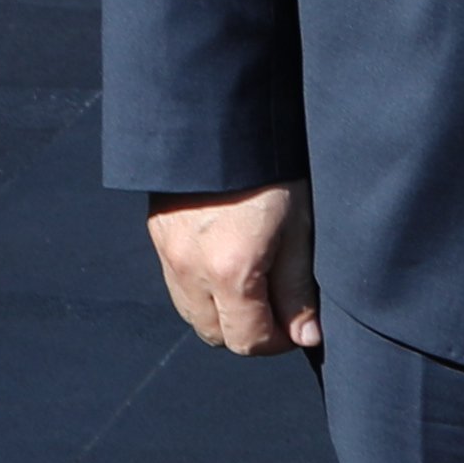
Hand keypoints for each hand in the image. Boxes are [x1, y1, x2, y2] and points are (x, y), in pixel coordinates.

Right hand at [146, 181, 319, 354]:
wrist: (222, 119)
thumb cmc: (272, 170)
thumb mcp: (300, 228)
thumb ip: (298, 289)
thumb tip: (306, 336)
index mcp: (231, 272)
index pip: (249, 341)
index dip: (278, 342)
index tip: (298, 325)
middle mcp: (191, 269)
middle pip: (215, 335)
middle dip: (248, 331)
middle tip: (278, 306)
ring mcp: (168, 253)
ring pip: (192, 313)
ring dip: (222, 312)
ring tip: (253, 283)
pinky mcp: (157, 235)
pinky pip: (177, 283)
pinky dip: (202, 287)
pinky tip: (227, 260)